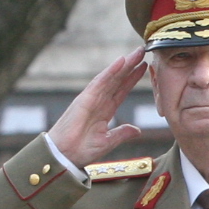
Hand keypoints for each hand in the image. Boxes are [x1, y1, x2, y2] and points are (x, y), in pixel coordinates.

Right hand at [49, 46, 152, 170]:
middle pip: (117, 80)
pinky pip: (100, 82)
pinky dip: (111, 71)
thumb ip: (121, 133)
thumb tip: (137, 130)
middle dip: (130, 66)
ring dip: (124, 64)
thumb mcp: (107, 142)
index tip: (144, 67)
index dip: (132, 79)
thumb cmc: (81, 150)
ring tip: (137, 52)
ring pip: (111, 77)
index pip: (121, 91)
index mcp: (104, 111)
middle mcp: (98, 101)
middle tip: (143, 51)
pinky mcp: (84, 99)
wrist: (64, 156)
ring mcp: (91, 99)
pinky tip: (121, 61)